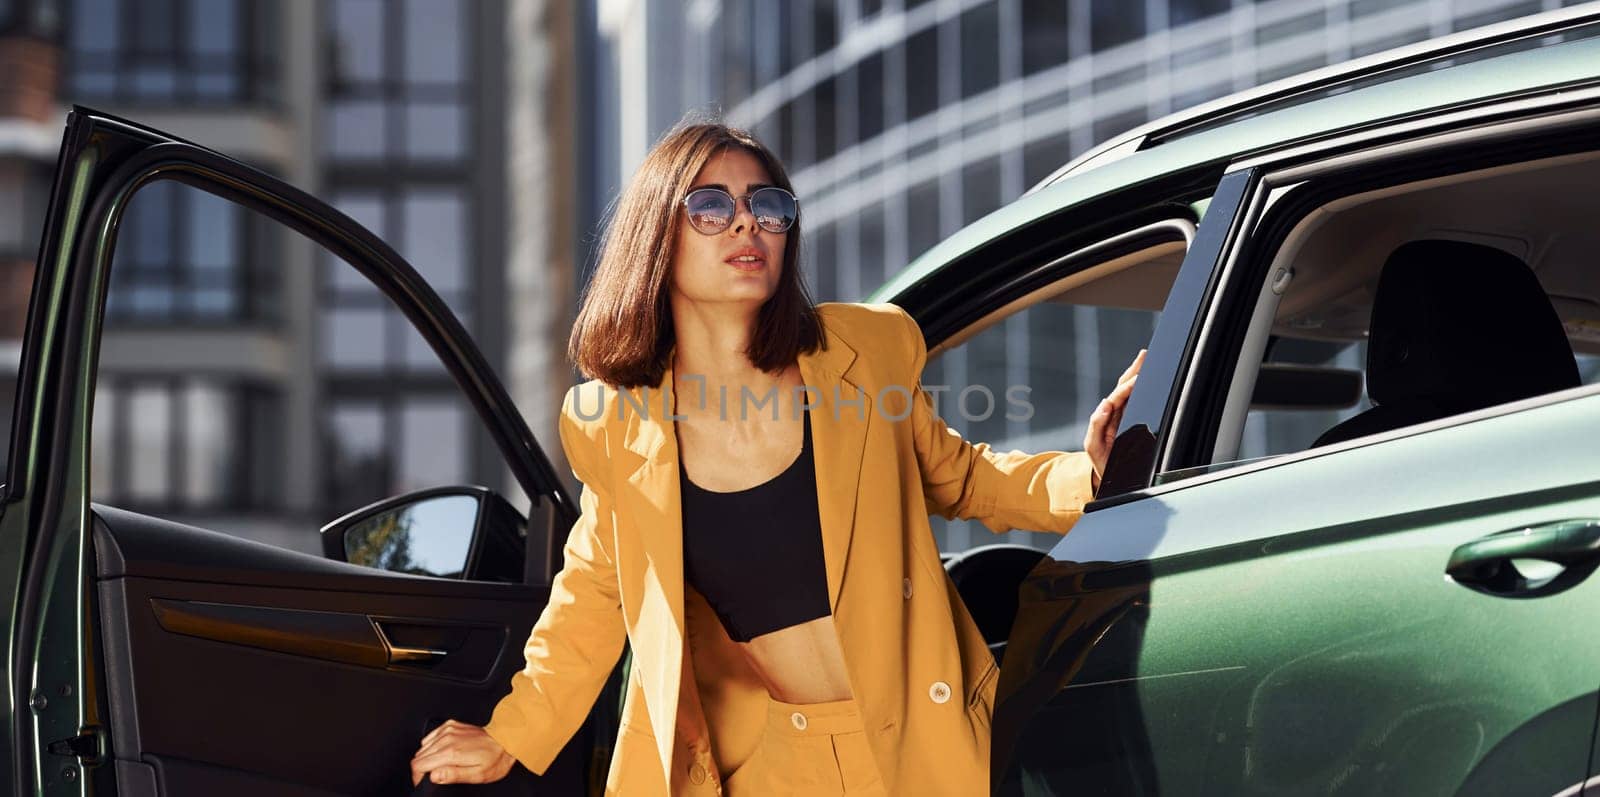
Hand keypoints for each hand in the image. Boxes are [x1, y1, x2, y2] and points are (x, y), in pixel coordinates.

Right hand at [410, 719, 515, 786]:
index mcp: (451, 752)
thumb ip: (453, 775)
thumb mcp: (477, 775)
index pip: (418, 765)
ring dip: (427, 757)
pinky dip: (432, 745)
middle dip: (421, 769)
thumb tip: (434, 776)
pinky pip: (431, 736)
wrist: (506, 740)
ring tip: (440, 765)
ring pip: (423, 746)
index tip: (422, 782)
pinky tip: (443, 752)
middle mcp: (447, 738)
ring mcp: (448, 730)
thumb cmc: (495, 759)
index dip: (417, 777)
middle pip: (418, 756)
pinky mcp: (450, 725)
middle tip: (434, 776)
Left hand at [1083, 349, 1144, 490]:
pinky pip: (1134, 400)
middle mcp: (1113, 413)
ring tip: (1145, 359)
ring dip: (1137, 374)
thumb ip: (1096, 425)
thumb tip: (1105, 403)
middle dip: (1133, 370)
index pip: (1117, 397)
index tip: (1137, 377)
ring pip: (1129, 391)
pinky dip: (1140, 387)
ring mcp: (1122, 416)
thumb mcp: (1093, 446)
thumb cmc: (1100, 461)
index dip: (1126, 386)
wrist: (1106, 476)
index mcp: (1106, 417)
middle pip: (1123, 387)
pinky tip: (1146, 377)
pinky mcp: (1129, 421)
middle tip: (1144, 355)